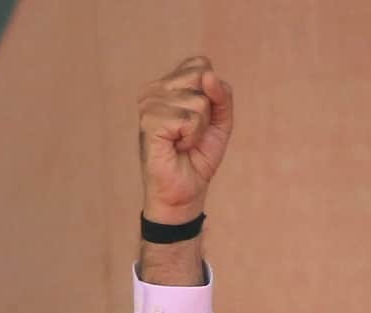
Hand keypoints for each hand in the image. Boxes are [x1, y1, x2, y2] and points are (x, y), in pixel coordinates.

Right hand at [138, 56, 233, 223]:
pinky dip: (192, 138)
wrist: (186, 190)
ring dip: (200, 129)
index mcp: (168, 83)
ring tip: (183, 141)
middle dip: (208, 111)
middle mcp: (154, 88)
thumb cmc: (199, 156)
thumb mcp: (221, 121)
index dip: (213, 94)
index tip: (201, 118)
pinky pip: (190, 119)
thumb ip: (221, 95)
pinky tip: (176, 146)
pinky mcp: (149, 120)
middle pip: (202, 77)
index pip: (201, 64)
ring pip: (199, 101)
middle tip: (192, 132)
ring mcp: (149, 103)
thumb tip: (208, 75)